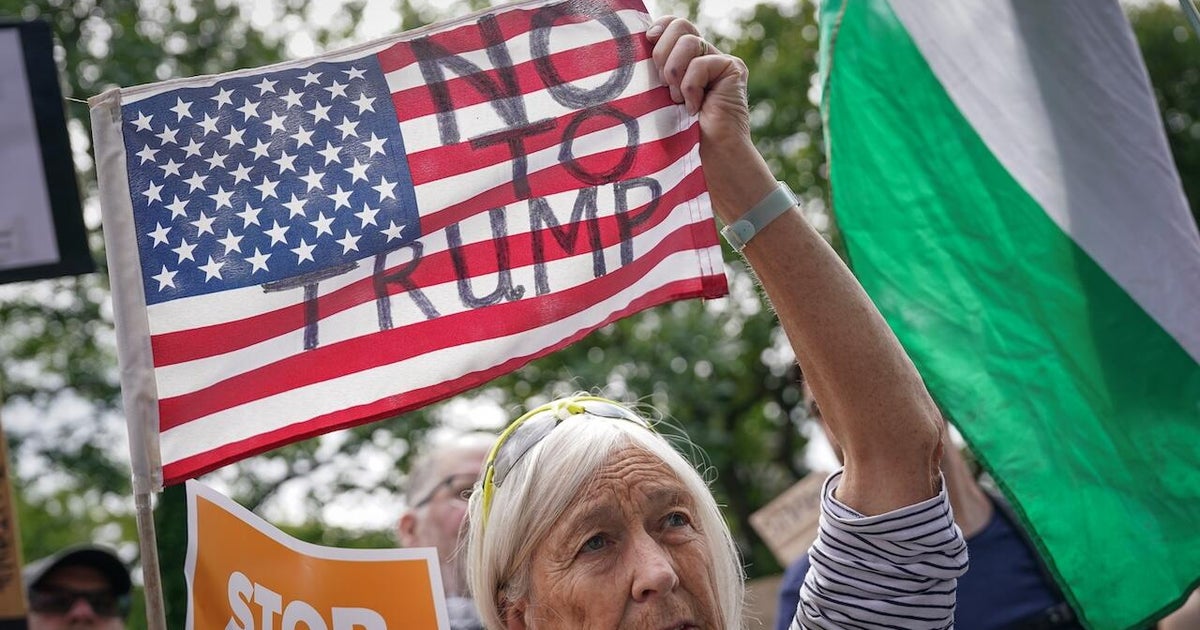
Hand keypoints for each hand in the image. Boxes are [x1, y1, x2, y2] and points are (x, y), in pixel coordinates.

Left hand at [646, 17, 750, 149]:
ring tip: (678, 99)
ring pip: (688, 42)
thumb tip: (638, 46)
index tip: (648, 41)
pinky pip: (700, 64)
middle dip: (662, 53)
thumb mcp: (659, 97)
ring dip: (675, 73)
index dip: (660, 28)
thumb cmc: (680, 134)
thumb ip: (654, 71)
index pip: (674, 24)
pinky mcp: (733, 69)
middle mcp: (705, 55)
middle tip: (663, 84)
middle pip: (680, 25)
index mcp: (686, 59)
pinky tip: (695, 107)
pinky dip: (690, 88)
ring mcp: (720, 60)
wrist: (709, 156)